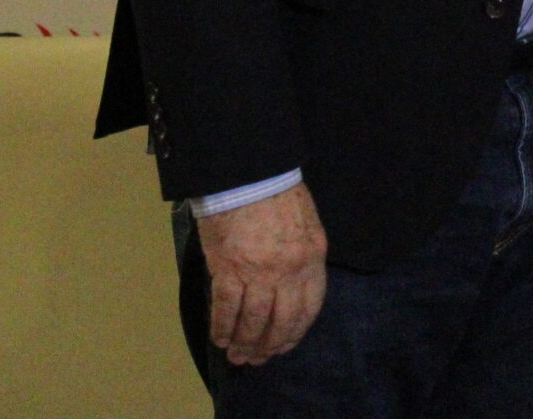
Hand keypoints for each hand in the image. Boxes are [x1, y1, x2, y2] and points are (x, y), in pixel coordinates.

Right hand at [199, 181, 328, 365]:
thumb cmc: (277, 193)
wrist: (247, 173)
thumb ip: (302, 257)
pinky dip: (222, 326)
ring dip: (244, 342)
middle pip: (282, 320)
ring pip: (254, 320)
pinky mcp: (229, 268)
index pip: (309, 307)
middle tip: (257, 359)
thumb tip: (290, 289)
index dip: (295, 332)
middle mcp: (289, 270)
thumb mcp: (306, 225)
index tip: (284, 345)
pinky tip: (220, 338)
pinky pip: (226, 307)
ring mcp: (259, 271)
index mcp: (312, 257)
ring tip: (237, 355)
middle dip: (269, 345)